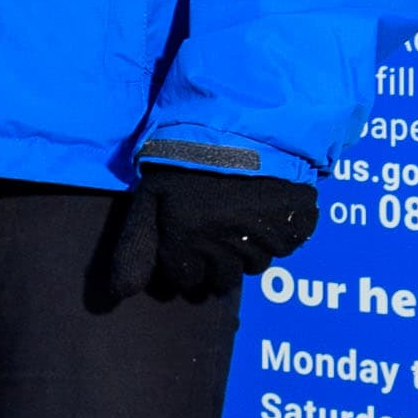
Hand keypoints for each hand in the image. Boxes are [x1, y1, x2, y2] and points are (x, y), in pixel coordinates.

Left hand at [100, 164, 317, 301]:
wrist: (240, 122)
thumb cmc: (185, 160)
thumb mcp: (149, 197)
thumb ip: (134, 247)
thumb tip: (120, 294)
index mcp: (184, 236)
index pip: (186, 280)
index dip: (185, 264)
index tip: (189, 244)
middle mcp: (224, 243)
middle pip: (222, 280)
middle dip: (217, 263)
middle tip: (217, 232)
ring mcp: (263, 234)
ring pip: (256, 265)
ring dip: (248, 250)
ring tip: (241, 217)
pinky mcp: (296, 222)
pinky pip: (287, 246)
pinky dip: (279, 233)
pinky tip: (266, 210)